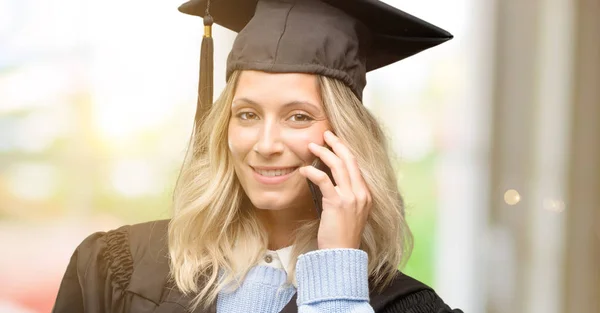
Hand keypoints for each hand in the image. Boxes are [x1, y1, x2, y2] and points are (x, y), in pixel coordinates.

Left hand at [298, 130, 372, 249]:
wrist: (342, 253)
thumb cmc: (342, 235)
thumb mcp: (350, 213)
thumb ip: (346, 196)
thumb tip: (331, 182)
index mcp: (365, 194)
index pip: (356, 166)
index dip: (345, 151)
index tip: (335, 142)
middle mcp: (361, 193)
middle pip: (350, 160)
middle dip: (337, 144)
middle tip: (326, 134)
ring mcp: (351, 198)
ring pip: (338, 166)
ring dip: (324, 153)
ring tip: (312, 147)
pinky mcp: (337, 203)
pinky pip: (324, 180)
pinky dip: (313, 172)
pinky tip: (304, 170)